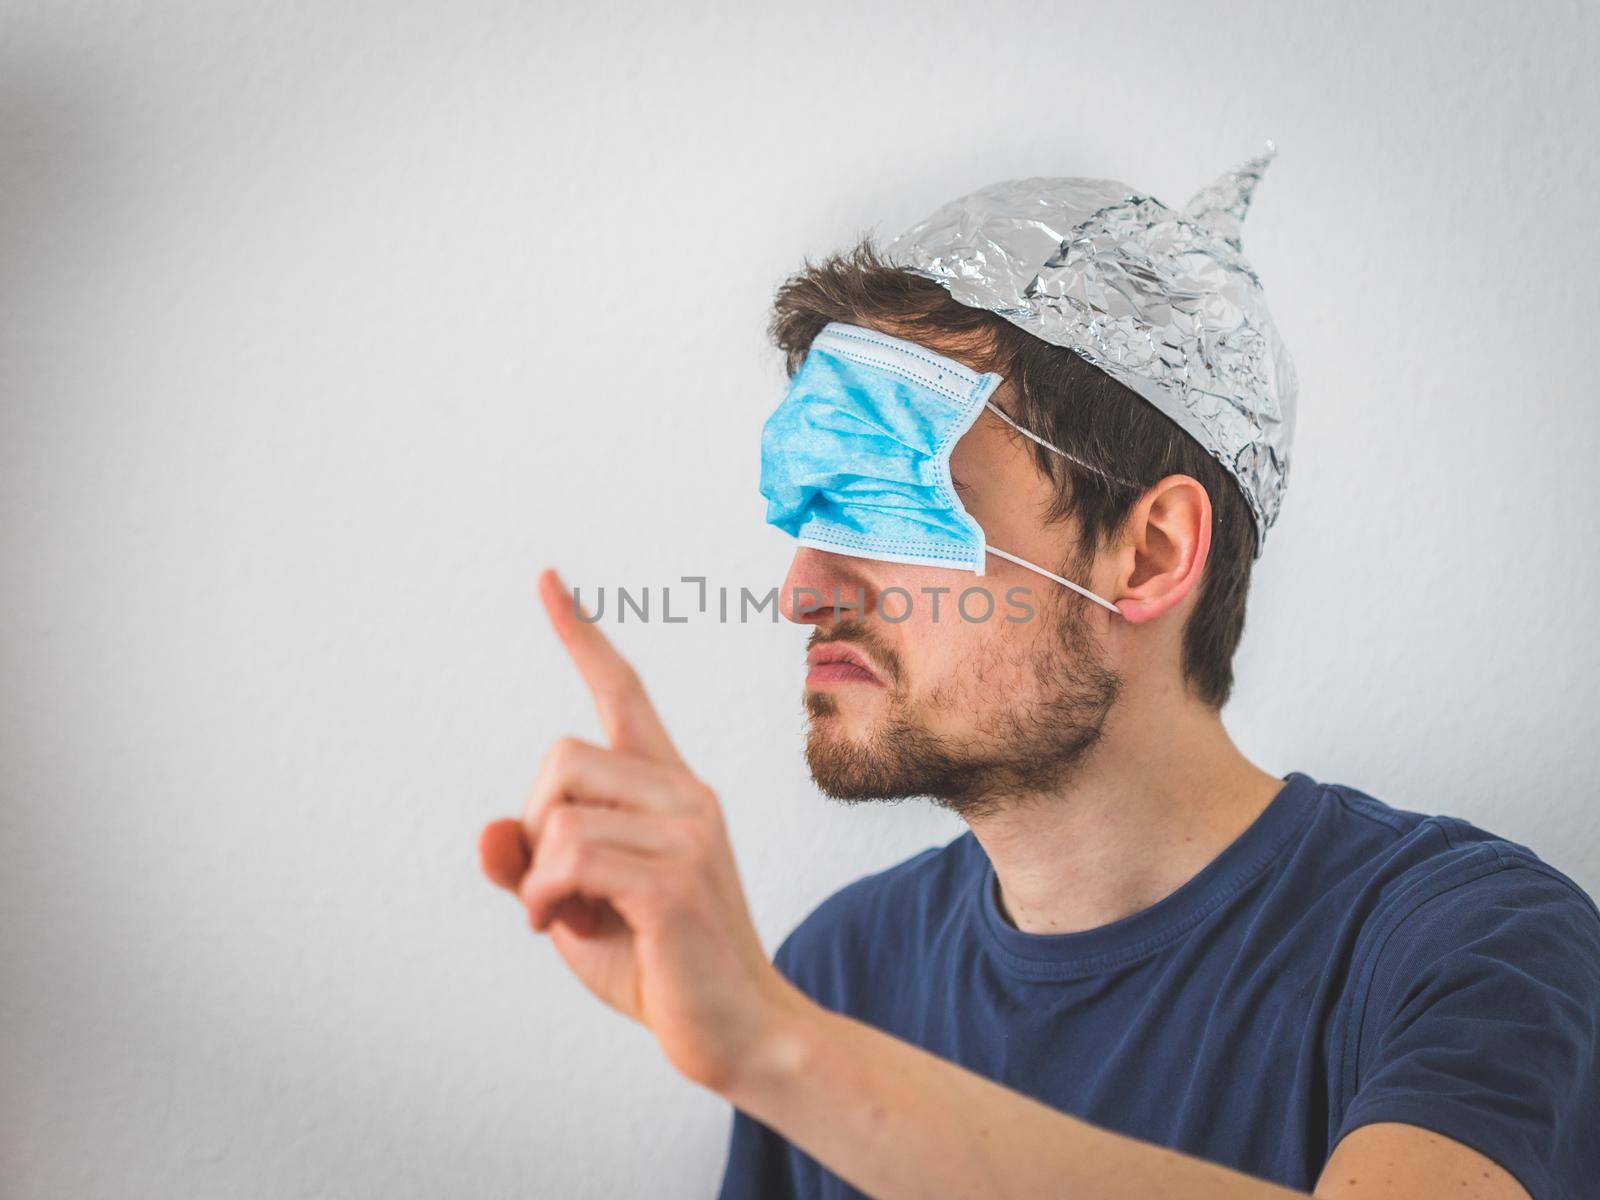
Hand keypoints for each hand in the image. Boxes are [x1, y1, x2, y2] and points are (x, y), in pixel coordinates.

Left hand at [478, 568, 804, 1093]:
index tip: (545, 580)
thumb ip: (531, 864)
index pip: (623, 692)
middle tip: (550, 889)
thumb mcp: (576, 909)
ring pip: (558, 810)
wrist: (734, 1032)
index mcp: (669, 788)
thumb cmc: (657, 965)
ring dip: (536, 876)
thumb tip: (488, 830)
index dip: (581, 636)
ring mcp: (687, 831)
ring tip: (563, 918)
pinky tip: (562, 927)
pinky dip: (544, 898)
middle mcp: (685, 793)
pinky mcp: (675, 877)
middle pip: (560, 755)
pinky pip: (570, 855)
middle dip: (533, 821)